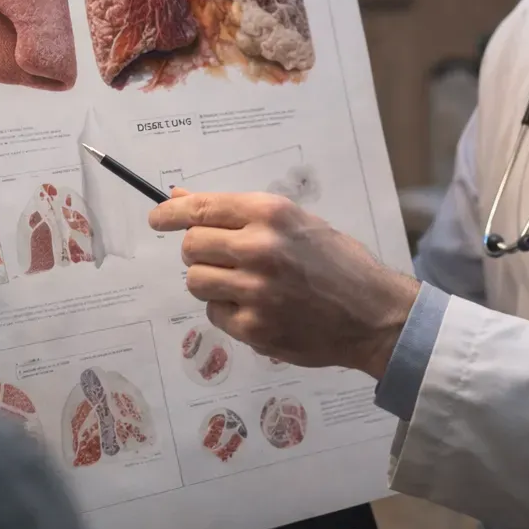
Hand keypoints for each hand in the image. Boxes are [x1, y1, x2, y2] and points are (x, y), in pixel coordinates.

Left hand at [149, 189, 420, 379]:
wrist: (373, 313)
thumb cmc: (337, 262)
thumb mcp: (295, 222)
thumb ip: (241, 215)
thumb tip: (182, 200)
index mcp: (270, 213)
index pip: (200, 208)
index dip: (170, 214)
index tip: (156, 218)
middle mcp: (259, 248)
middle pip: (191, 246)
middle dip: (199, 251)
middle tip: (221, 258)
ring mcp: (255, 291)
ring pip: (195, 281)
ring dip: (210, 282)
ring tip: (243, 284)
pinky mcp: (254, 328)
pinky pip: (214, 314)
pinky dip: (228, 311)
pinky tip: (259, 308)